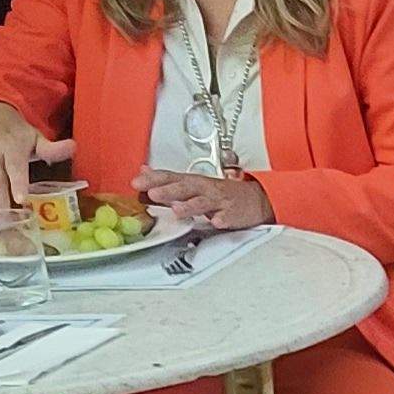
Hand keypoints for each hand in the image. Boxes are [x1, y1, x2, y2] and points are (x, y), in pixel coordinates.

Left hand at [137, 168, 275, 230]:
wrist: (257, 199)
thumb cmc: (223, 194)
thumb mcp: (194, 183)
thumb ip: (168, 180)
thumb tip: (144, 171)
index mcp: (194, 182)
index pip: (171, 177)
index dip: (153, 179)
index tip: (137, 183)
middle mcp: (205, 189)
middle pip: (185, 188)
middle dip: (169, 191)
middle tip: (153, 193)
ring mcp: (220, 202)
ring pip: (204, 202)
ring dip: (191, 206)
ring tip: (178, 211)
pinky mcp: (234, 214)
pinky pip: (228, 217)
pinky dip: (222, 219)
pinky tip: (216, 222)